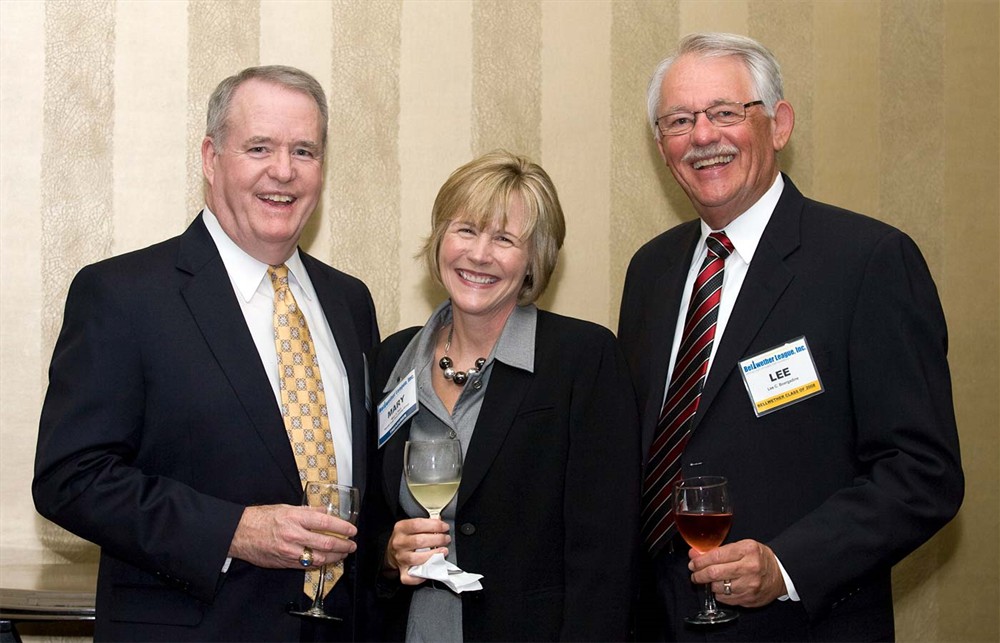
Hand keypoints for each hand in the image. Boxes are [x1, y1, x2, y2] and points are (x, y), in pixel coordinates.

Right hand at [228, 504, 356, 568]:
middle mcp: (293, 535)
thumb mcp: (286, 507)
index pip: (325, 523)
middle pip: (326, 543)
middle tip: (352, 545)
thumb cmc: (261, 518)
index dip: (342, 527)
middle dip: (343, 545)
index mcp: (295, 518)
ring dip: (335, 557)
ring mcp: (289, 551)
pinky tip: (326, 561)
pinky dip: (319, 564)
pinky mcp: (285, 563)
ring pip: (319, 558)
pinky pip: (307, 566)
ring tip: (342, 554)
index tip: (352, 530)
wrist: (240, 533)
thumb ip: (308, 511)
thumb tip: (325, 512)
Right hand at [383, 517, 450, 584]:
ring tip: (444, 551)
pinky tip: (430, 569)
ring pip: (417, 559)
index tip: (445, 527)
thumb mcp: (411, 526)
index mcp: (401, 528)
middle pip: (419, 541)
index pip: (417, 524)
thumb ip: (425, 524)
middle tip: (446, 539)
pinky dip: (421, 576)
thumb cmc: (406, 538)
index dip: (434, 525)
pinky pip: (411, 577)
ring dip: (434, 555)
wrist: (391, 552)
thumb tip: (441, 524)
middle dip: (438, 539)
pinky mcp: (402, 572)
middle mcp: (399, 543)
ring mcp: (400, 558)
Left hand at [687, 539, 786, 607]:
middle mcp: (749, 568)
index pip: (716, 555)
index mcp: (747, 550)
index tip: (693, 563)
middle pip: (714, 573)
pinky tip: (720, 588)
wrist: (780, 573)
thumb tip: (694, 553)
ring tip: (708, 580)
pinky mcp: (749, 599)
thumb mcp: (741, 547)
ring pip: (718, 588)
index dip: (700, 560)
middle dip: (699, 574)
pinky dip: (719, 594)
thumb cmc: (759, 558)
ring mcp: (750, 585)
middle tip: (694, 574)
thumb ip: (718, 550)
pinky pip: (726, 599)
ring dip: (708, 585)